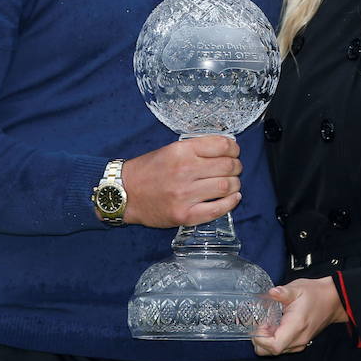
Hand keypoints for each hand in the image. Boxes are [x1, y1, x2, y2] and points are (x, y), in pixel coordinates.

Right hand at [121, 135, 242, 227]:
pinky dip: (231, 203)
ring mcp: (185, 195)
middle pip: (227, 166)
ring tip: (232, 183)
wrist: (124, 193)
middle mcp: (184, 171)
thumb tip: (227, 146)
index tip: (234, 152)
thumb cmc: (148, 170)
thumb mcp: (170, 149)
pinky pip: (217, 209)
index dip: (234, 148)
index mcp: (181, 151)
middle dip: (236, 166)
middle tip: (234, 168)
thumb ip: (196, 148)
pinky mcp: (185, 215)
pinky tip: (233, 197)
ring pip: (226, 186)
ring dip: (235, 184)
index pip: (221, 145)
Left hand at [251, 277, 347, 355]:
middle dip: (260, 340)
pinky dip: (274, 339)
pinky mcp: (299, 342)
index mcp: (296, 326)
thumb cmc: (316, 294)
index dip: (261, 339)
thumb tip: (272, 292)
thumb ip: (283, 292)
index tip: (259, 325)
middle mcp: (298, 339)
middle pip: (271, 352)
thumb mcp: (298, 288)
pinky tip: (275, 325)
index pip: (274, 346)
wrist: (333, 300)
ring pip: (275, 351)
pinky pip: (282, 347)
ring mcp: (299, 343)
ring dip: (266, 339)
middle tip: (260, 323)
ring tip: (268, 322)